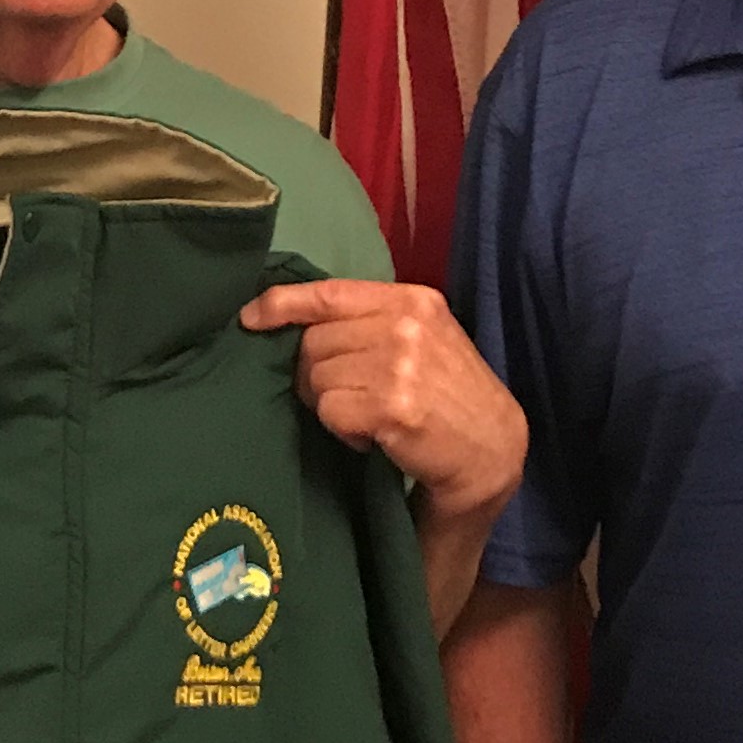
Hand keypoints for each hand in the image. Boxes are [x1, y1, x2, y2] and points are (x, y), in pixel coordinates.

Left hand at [241, 280, 525, 514]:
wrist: (491, 449)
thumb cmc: (450, 394)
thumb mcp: (422, 338)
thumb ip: (371, 322)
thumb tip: (298, 326)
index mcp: (411, 300)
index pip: (330, 292)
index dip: (282, 304)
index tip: (251, 318)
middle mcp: (405, 324)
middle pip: (314, 343)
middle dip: (316, 374)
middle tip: (349, 397)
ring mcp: (399, 365)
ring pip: (317, 379)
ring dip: (331, 406)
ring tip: (368, 416)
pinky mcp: (391, 406)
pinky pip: (331, 413)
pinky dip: (344, 431)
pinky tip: (375, 436)